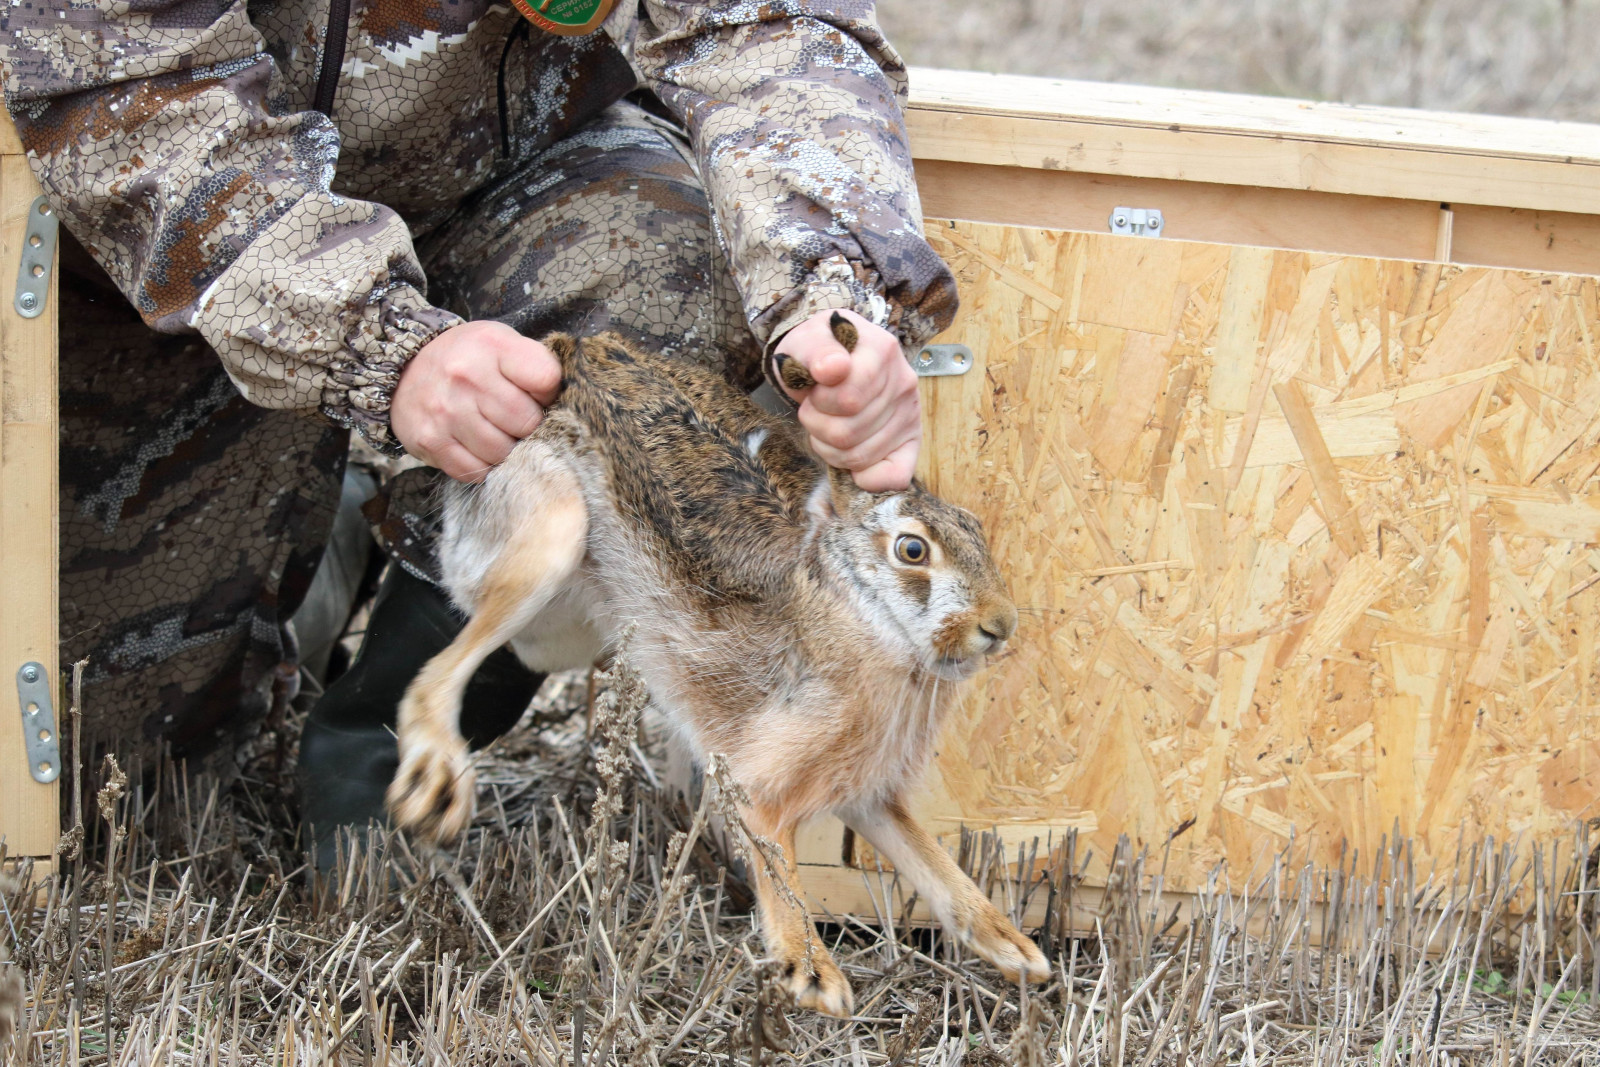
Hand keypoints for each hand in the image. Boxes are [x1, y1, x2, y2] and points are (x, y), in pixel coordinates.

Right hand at [391, 320, 561, 482]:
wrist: (404, 369)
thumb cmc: (467, 359)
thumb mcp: (501, 344)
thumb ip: (534, 366)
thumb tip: (564, 409)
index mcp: (492, 346)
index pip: (546, 379)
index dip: (549, 394)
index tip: (537, 394)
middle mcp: (466, 376)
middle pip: (526, 422)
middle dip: (529, 427)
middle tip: (516, 420)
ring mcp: (446, 411)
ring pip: (502, 452)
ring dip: (506, 449)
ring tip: (496, 432)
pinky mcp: (430, 441)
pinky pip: (475, 470)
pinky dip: (482, 465)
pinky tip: (476, 446)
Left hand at [775, 309, 920, 491]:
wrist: (832, 357)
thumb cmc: (818, 353)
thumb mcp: (806, 341)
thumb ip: (815, 350)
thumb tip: (831, 368)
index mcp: (881, 350)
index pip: (848, 398)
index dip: (819, 402)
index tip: (814, 389)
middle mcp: (903, 381)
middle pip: (848, 432)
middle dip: (817, 425)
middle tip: (815, 410)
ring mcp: (910, 413)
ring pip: (859, 456)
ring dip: (829, 448)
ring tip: (826, 425)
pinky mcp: (911, 440)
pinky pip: (896, 475)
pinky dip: (867, 477)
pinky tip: (851, 461)